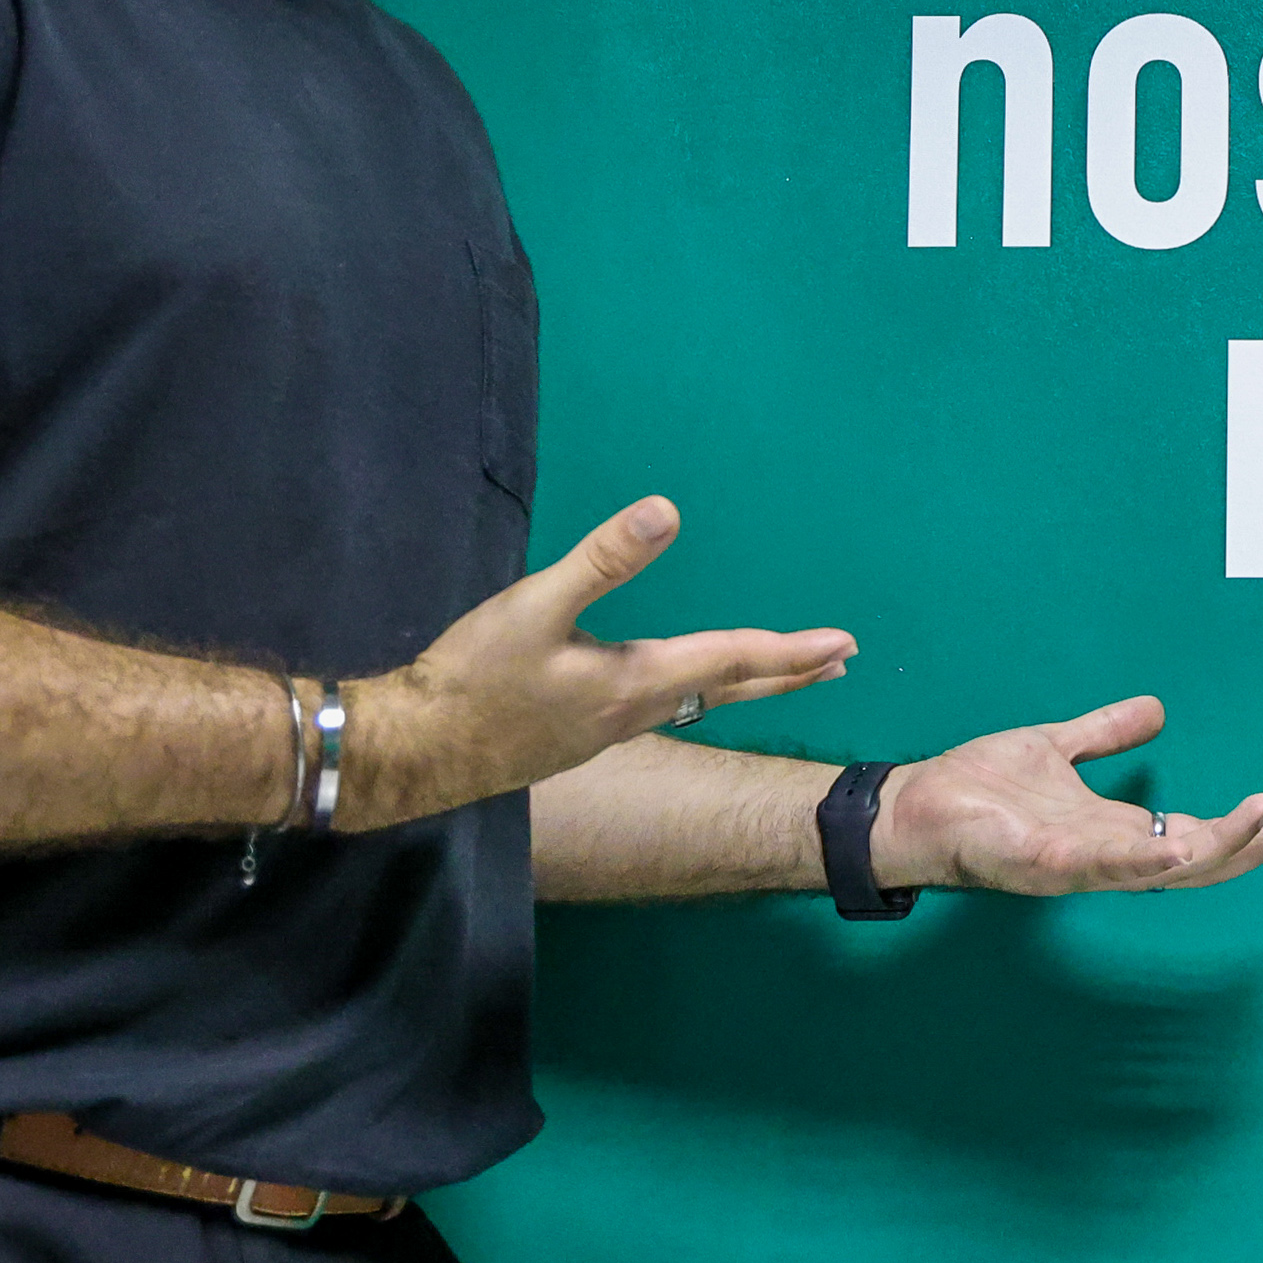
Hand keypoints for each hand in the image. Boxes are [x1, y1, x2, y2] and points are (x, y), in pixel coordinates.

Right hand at [349, 496, 851, 826]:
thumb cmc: (474, 678)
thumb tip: (668, 510)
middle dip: (789, 673)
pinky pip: (668, 709)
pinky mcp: (584, 736)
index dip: (791, 649)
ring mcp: (611, 729)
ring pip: (701, 701)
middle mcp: (638, 710)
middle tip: (842, 663)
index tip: (844, 644)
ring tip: (788, 674)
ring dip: (751, 684)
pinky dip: (704, 692)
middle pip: (731, 688)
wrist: (418, 753)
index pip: (733, 658)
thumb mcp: (534, 607)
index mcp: (637, 679)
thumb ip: (602, 560)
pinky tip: (689, 688)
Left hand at [873, 696, 1262, 894]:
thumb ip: (1104, 733)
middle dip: (1253, 844)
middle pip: (1198, 862)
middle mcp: (1104, 857)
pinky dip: (1148, 860)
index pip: (1194, 835)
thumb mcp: (1054, 747)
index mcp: (1111, 831)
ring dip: (1222, 848)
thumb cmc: (974, 788)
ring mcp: (1079, 865)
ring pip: (1167, 870)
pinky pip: (1106, 867)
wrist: (911, 806)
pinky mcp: (1045, 863)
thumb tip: (1157, 709)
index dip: (1244, 827)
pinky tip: (1184, 845)